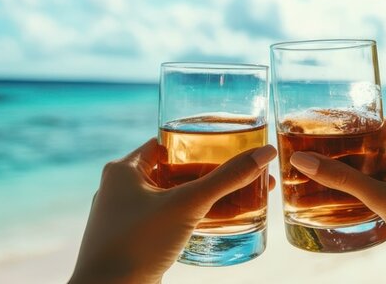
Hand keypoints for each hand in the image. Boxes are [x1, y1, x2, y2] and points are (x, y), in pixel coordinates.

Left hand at [70, 138, 276, 283]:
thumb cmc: (137, 243)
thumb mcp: (187, 204)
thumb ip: (227, 178)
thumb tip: (265, 153)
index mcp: (124, 169)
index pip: (166, 143)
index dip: (197, 143)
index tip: (227, 145)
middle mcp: (121, 189)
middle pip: (175, 172)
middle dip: (211, 175)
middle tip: (243, 174)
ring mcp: (127, 217)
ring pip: (174, 199)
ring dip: (205, 198)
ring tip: (241, 199)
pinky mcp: (135, 240)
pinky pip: (169, 221)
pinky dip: (192, 219)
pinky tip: (218, 223)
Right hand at [288, 122, 385, 283]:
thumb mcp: (385, 200)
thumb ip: (344, 179)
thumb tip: (303, 160)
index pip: (375, 124)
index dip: (345, 121)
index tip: (314, 121)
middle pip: (369, 147)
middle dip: (339, 149)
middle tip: (305, 149)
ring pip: (369, 171)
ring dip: (344, 173)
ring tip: (310, 172)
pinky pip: (373, 192)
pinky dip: (353, 193)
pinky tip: (330, 198)